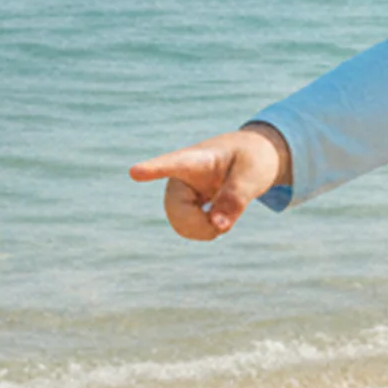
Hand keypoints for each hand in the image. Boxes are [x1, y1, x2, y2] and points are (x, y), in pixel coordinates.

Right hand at [129, 125, 289, 240]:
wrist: (250, 156)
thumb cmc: (251, 159)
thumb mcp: (252, 175)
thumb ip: (236, 199)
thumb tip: (217, 227)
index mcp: (195, 160)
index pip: (171, 165)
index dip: (153, 170)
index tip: (135, 172)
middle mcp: (179, 176)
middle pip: (176, 210)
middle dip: (200, 226)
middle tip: (224, 225)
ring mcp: (179, 192)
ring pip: (180, 224)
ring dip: (204, 230)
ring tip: (224, 217)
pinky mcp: (184, 205)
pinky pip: (186, 228)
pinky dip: (205, 231)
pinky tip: (217, 219)